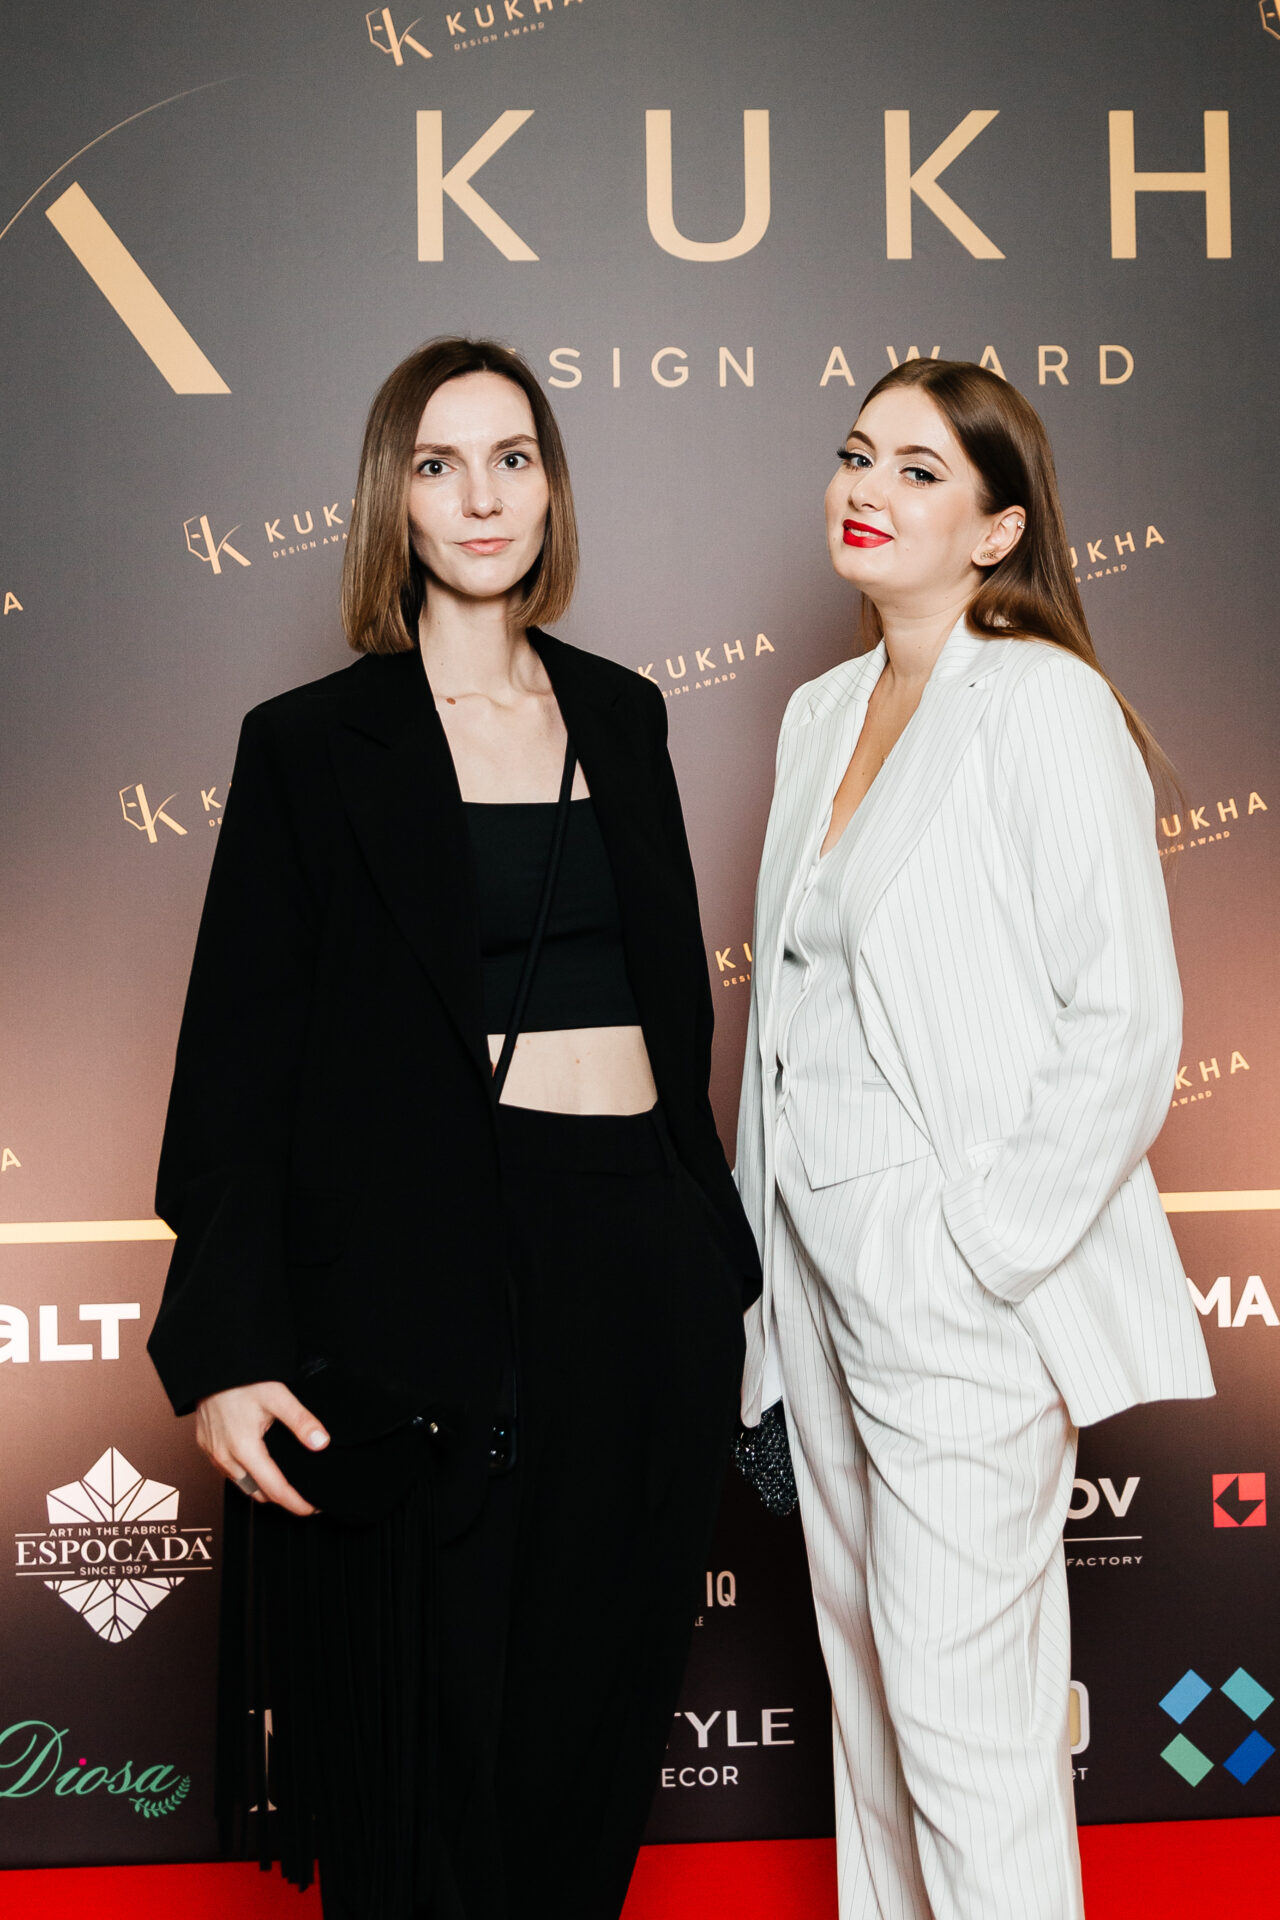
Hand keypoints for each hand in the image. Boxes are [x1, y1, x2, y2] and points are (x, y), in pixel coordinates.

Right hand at [195, 1381, 328, 1516]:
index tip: (312, 1509)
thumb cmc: (242, 1379)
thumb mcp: (278, 1396)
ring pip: (241, 1484)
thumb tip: (321, 1443)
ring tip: (284, 1482)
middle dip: (280, 1499)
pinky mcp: (206, 1447)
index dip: (295, 1503)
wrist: (210, 1368)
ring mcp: (213, 1454)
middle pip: (257, 1492)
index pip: (274, 1489)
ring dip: (262, 1488)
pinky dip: (246, 1475)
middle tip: (303, 1495)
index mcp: (244, 1449)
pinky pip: (228, 1472)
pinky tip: (258, 1466)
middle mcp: (225, 1457)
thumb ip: (300, 1421)